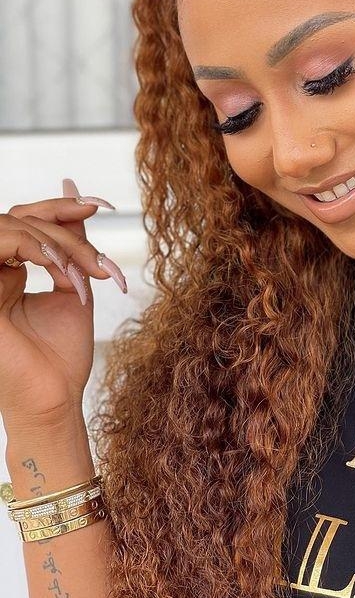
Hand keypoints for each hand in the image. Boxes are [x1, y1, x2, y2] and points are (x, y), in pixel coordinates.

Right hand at [0, 178, 126, 429]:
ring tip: (82, 269)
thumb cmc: (62, 355)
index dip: (61, 206)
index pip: (27, 220)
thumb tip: (80, 198)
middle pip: (19, 217)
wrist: (54, 399)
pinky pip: (0, 246)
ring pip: (10, 227)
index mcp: (7, 271)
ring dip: (53, 239)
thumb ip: (73, 247)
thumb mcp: (74, 287)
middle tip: (97, 252)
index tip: (101, 206)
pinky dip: (33, 246)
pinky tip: (59, 265)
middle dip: (64, 221)